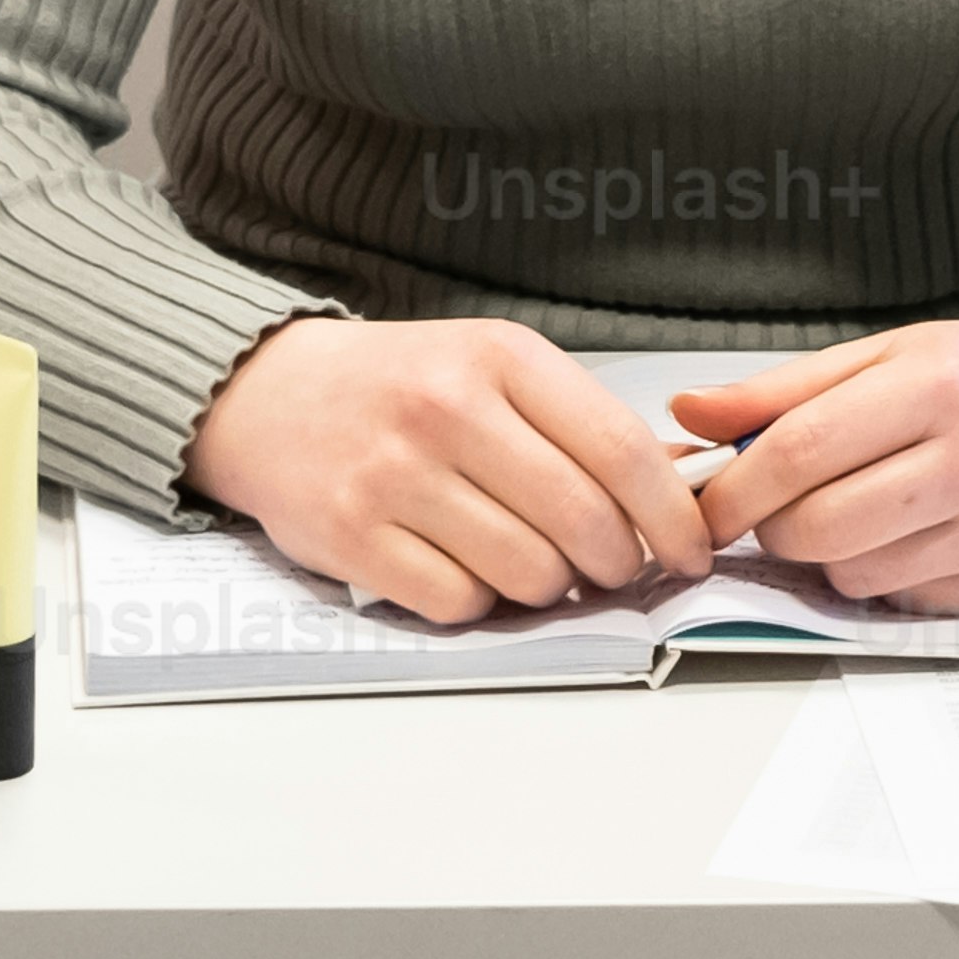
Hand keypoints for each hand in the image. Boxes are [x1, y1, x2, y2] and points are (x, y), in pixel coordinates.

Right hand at [184, 317, 710, 626]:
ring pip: (528, 572)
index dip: (674, 516)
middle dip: (619, 564)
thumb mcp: (492, 368)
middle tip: (615, 569)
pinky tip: (464, 568)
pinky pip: (458, 602)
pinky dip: (478, 601)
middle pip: (584, 522)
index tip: (692, 549)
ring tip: (532, 563)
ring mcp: (393, 474)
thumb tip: (685, 483)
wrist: (267, 393)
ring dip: (549, 587)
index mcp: (499, 356)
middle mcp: (446, 408)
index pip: (621, 451)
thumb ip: (582, 423)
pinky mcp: (350, 536)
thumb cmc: (399, 385)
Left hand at [669, 318, 958, 618]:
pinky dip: (885, 572)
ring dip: (831, 553)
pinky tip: (914, 531)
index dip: (733, 486)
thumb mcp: (887, 355)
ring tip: (862, 507)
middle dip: (772, 526)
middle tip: (777, 507)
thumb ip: (784, 390)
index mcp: (935, 384)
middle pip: (818, 525)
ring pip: (854, 573)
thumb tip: (688, 413)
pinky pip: (903, 598)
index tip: (701, 503)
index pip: (800, 449)